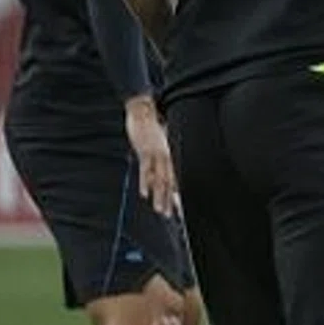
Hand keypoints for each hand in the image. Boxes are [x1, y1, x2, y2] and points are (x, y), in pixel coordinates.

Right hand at [123, 95, 176, 217]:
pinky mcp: (144, 151)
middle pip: (170, 182)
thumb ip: (164, 153)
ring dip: (160, 196)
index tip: (179, 207)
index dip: (177, 193)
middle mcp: (166, 156)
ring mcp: (156, 154)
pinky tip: (146, 194)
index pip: (176, 177)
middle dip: (171, 199)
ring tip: (161, 210)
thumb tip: (166, 164)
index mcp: (171, 155)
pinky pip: (146, 169)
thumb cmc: (152, 125)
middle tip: (172, 214)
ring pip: (160, 179)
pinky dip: (146, 182)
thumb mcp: (161, 140)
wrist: (143, 110)